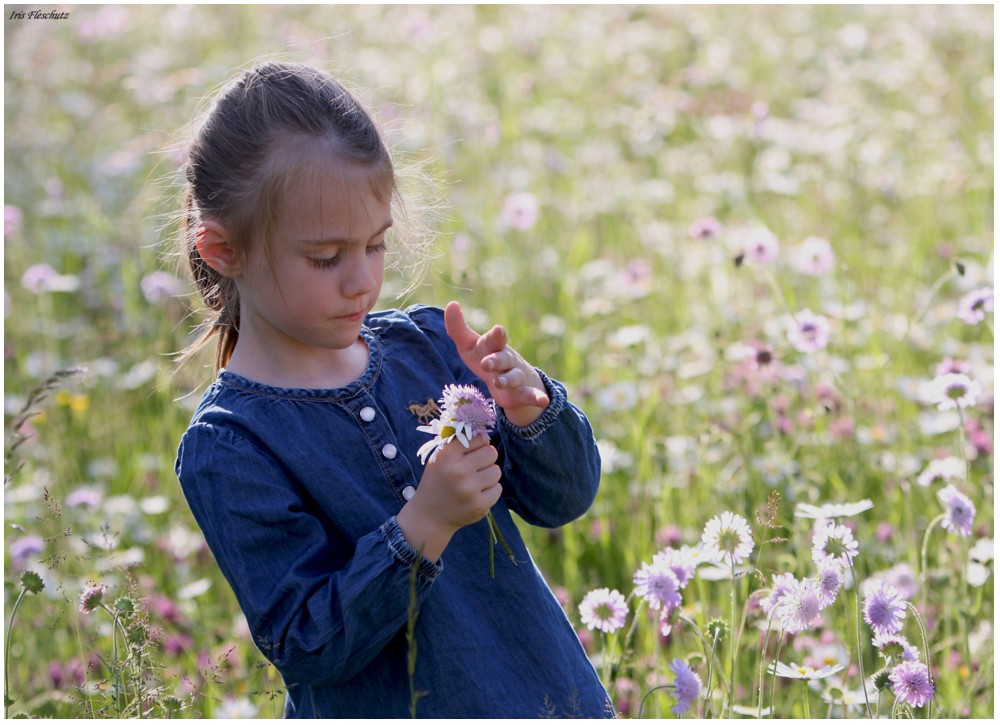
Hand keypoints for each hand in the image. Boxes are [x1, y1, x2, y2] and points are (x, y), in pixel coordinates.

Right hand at [397, 435, 500, 561]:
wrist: (430, 516)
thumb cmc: (438, 481)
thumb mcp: (440, 457)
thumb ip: (460, 442)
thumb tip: (484, 429)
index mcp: (448, 454)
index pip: (479, 438)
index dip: (479, 444)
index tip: (472, 452)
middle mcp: (458, 470)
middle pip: (491, 453)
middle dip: (486, 459)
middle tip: (475, 468)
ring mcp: (469, 489)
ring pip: (496, 471)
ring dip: (488, 475)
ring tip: (474, 482)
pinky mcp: (479, 505)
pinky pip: (498, 488)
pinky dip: (490, 491)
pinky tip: (476, 494)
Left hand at [444, 301, 548, 426]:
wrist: (511, 380)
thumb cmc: (486, 357)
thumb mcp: (470, 346)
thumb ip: (458, 328)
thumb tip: (452, 303)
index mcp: (492, 347)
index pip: (492, 340)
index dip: (494, 336)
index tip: (498, 330)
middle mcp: (506, 359)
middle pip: (503, 357)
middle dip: (495, 359)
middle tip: (486, 363)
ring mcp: (515, 376)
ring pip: (514, 377)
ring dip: (507, 379)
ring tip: (499, 383)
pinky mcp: (520, 394)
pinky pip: (529, 395)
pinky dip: (537, 397)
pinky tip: (544, 401)